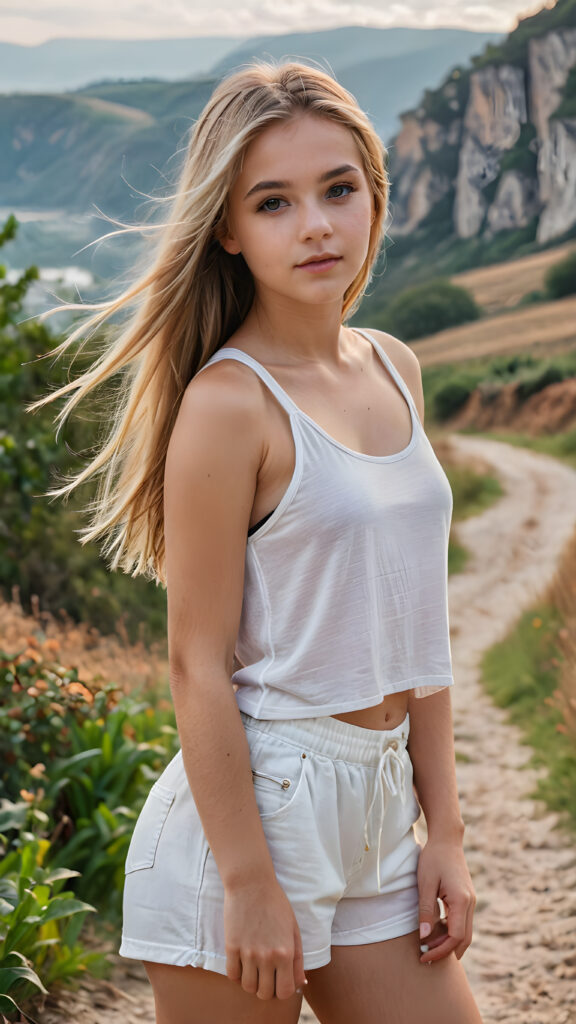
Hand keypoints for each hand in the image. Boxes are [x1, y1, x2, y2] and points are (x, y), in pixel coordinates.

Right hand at [224, 879, 306, 999]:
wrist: (252, 883)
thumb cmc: (276, 904)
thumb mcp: (293, 929)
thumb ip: (298, 959)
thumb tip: (300, 984)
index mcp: (286, 953)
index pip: (284, 992)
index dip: (282, 990)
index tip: (279, 981)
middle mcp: (267, 957)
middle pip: (264, 993)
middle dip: (266, 989)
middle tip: (266, 976)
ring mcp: (247, 953)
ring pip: (248, 987)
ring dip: (251, 982)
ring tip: (254, 970)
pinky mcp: (231, 947)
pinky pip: (232, 975)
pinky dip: (237, 974)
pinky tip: (241, 964)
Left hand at [417, 838, 475, 963]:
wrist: (447, 839)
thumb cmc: (433, 858)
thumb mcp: (425, 884)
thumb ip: (426, 911)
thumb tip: (425, 938)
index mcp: (462, 901)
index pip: (455, 937)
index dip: (440, 950)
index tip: (424, 955)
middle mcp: (470, 903)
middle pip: (463, 938)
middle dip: (446, 951)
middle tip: (426, 957)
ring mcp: (470, 900)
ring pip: (464, 931)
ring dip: (448, 942)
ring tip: (428, 947)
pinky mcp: (466, 897)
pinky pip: (461, 921)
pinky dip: (450, 930)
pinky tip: (435, 931)